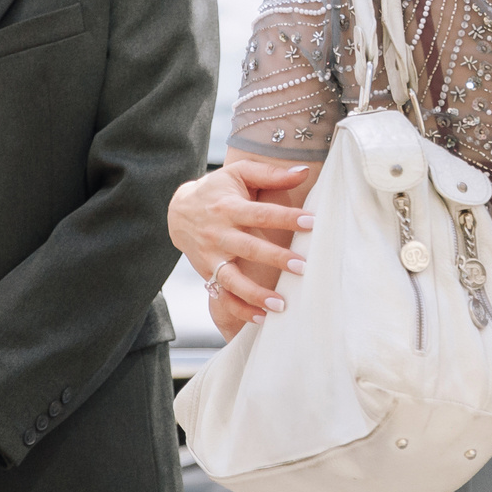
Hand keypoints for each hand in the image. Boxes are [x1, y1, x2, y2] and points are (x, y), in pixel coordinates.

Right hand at [170, 158, 314, 327]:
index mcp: (228, 207)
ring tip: (281, 305)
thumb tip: (304, 171)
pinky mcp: (207, 273)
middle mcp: (218, 234)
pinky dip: (240, 309)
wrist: (178, 211)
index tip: (313, 222)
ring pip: (233, 279)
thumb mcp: (239, 174)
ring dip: (256, 294)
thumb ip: (270, 173)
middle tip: (304, 267)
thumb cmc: (218, 190)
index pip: (261, 214)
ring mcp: (211, 257)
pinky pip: (222, 296)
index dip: (286, 218)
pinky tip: (261, 319)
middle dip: (276, 258)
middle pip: (249, 248)